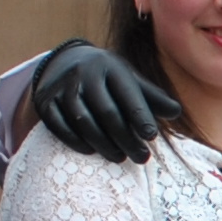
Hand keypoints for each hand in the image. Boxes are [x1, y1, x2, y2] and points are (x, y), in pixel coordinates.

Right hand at [30, 37, 181, 161]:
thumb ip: (151, 97)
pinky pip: (60, 126)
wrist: (63, 63)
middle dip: (126, 138)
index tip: (151, 136)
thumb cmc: (107, 78)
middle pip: (107, 111)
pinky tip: (91, 151)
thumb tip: (176, 112)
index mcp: (110, 67)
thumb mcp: (129, 80)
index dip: (140, 116)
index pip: (128, 94)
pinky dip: (76, 141)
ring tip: (120, 158)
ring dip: (103, 143)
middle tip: (141, 157)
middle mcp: (84, 74)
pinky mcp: (45, 101)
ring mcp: (62, 87)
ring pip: (83, 120)